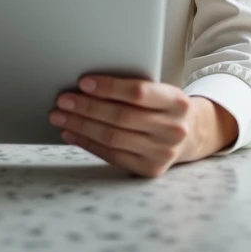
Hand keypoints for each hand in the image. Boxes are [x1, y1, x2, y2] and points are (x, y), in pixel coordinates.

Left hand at [49, 76, 238, 176]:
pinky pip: (112, 155)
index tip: (83, 82)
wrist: (191, 135)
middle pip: (120, 117)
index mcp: (176, 101)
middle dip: (86, 108)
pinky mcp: (150, 169)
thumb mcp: (160, 91)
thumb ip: (134, 88)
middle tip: (62, 100)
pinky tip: (71, 133)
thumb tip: (86, 84)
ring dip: (80, 126)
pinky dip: (87, 143)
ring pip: (112, 137)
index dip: (108, 87)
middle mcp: (172, 129)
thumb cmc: (164, 107)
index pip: (138, 92)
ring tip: (60, 116)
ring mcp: (162, 152)